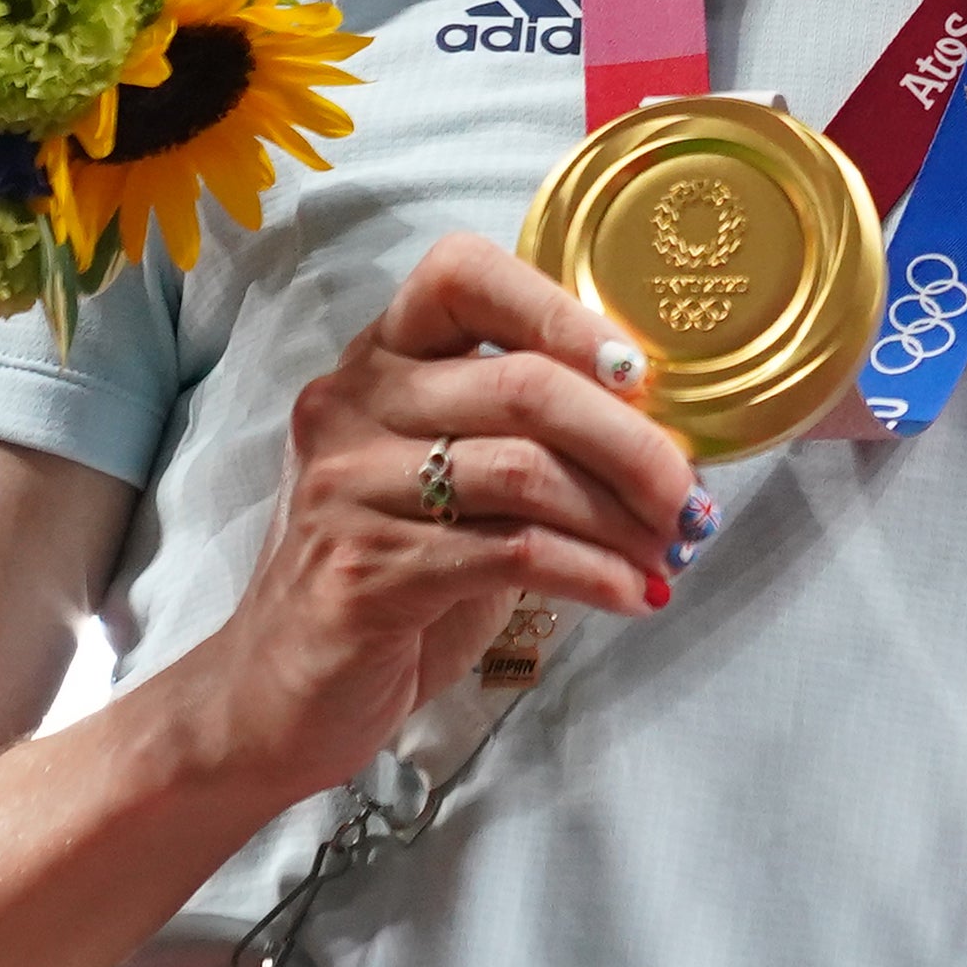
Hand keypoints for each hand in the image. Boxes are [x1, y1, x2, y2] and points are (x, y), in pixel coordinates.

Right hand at [159, 235, 700, 802]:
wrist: (277, 693)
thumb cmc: (388, 575)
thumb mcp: (451, 483)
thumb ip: (523, 435)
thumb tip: (658, 432)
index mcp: (379, 359)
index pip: (462, 273)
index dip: (564, 312)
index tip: (640, 376)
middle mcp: (353, 403)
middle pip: (524, 384)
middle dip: (632, 443)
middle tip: (689, 499)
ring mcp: (349, 485)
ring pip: (527, 471)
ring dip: (622, 519)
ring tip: (668, 555)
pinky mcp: (365, 568)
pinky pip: (512, 551)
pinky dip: (592, 572)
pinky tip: (629, 595)